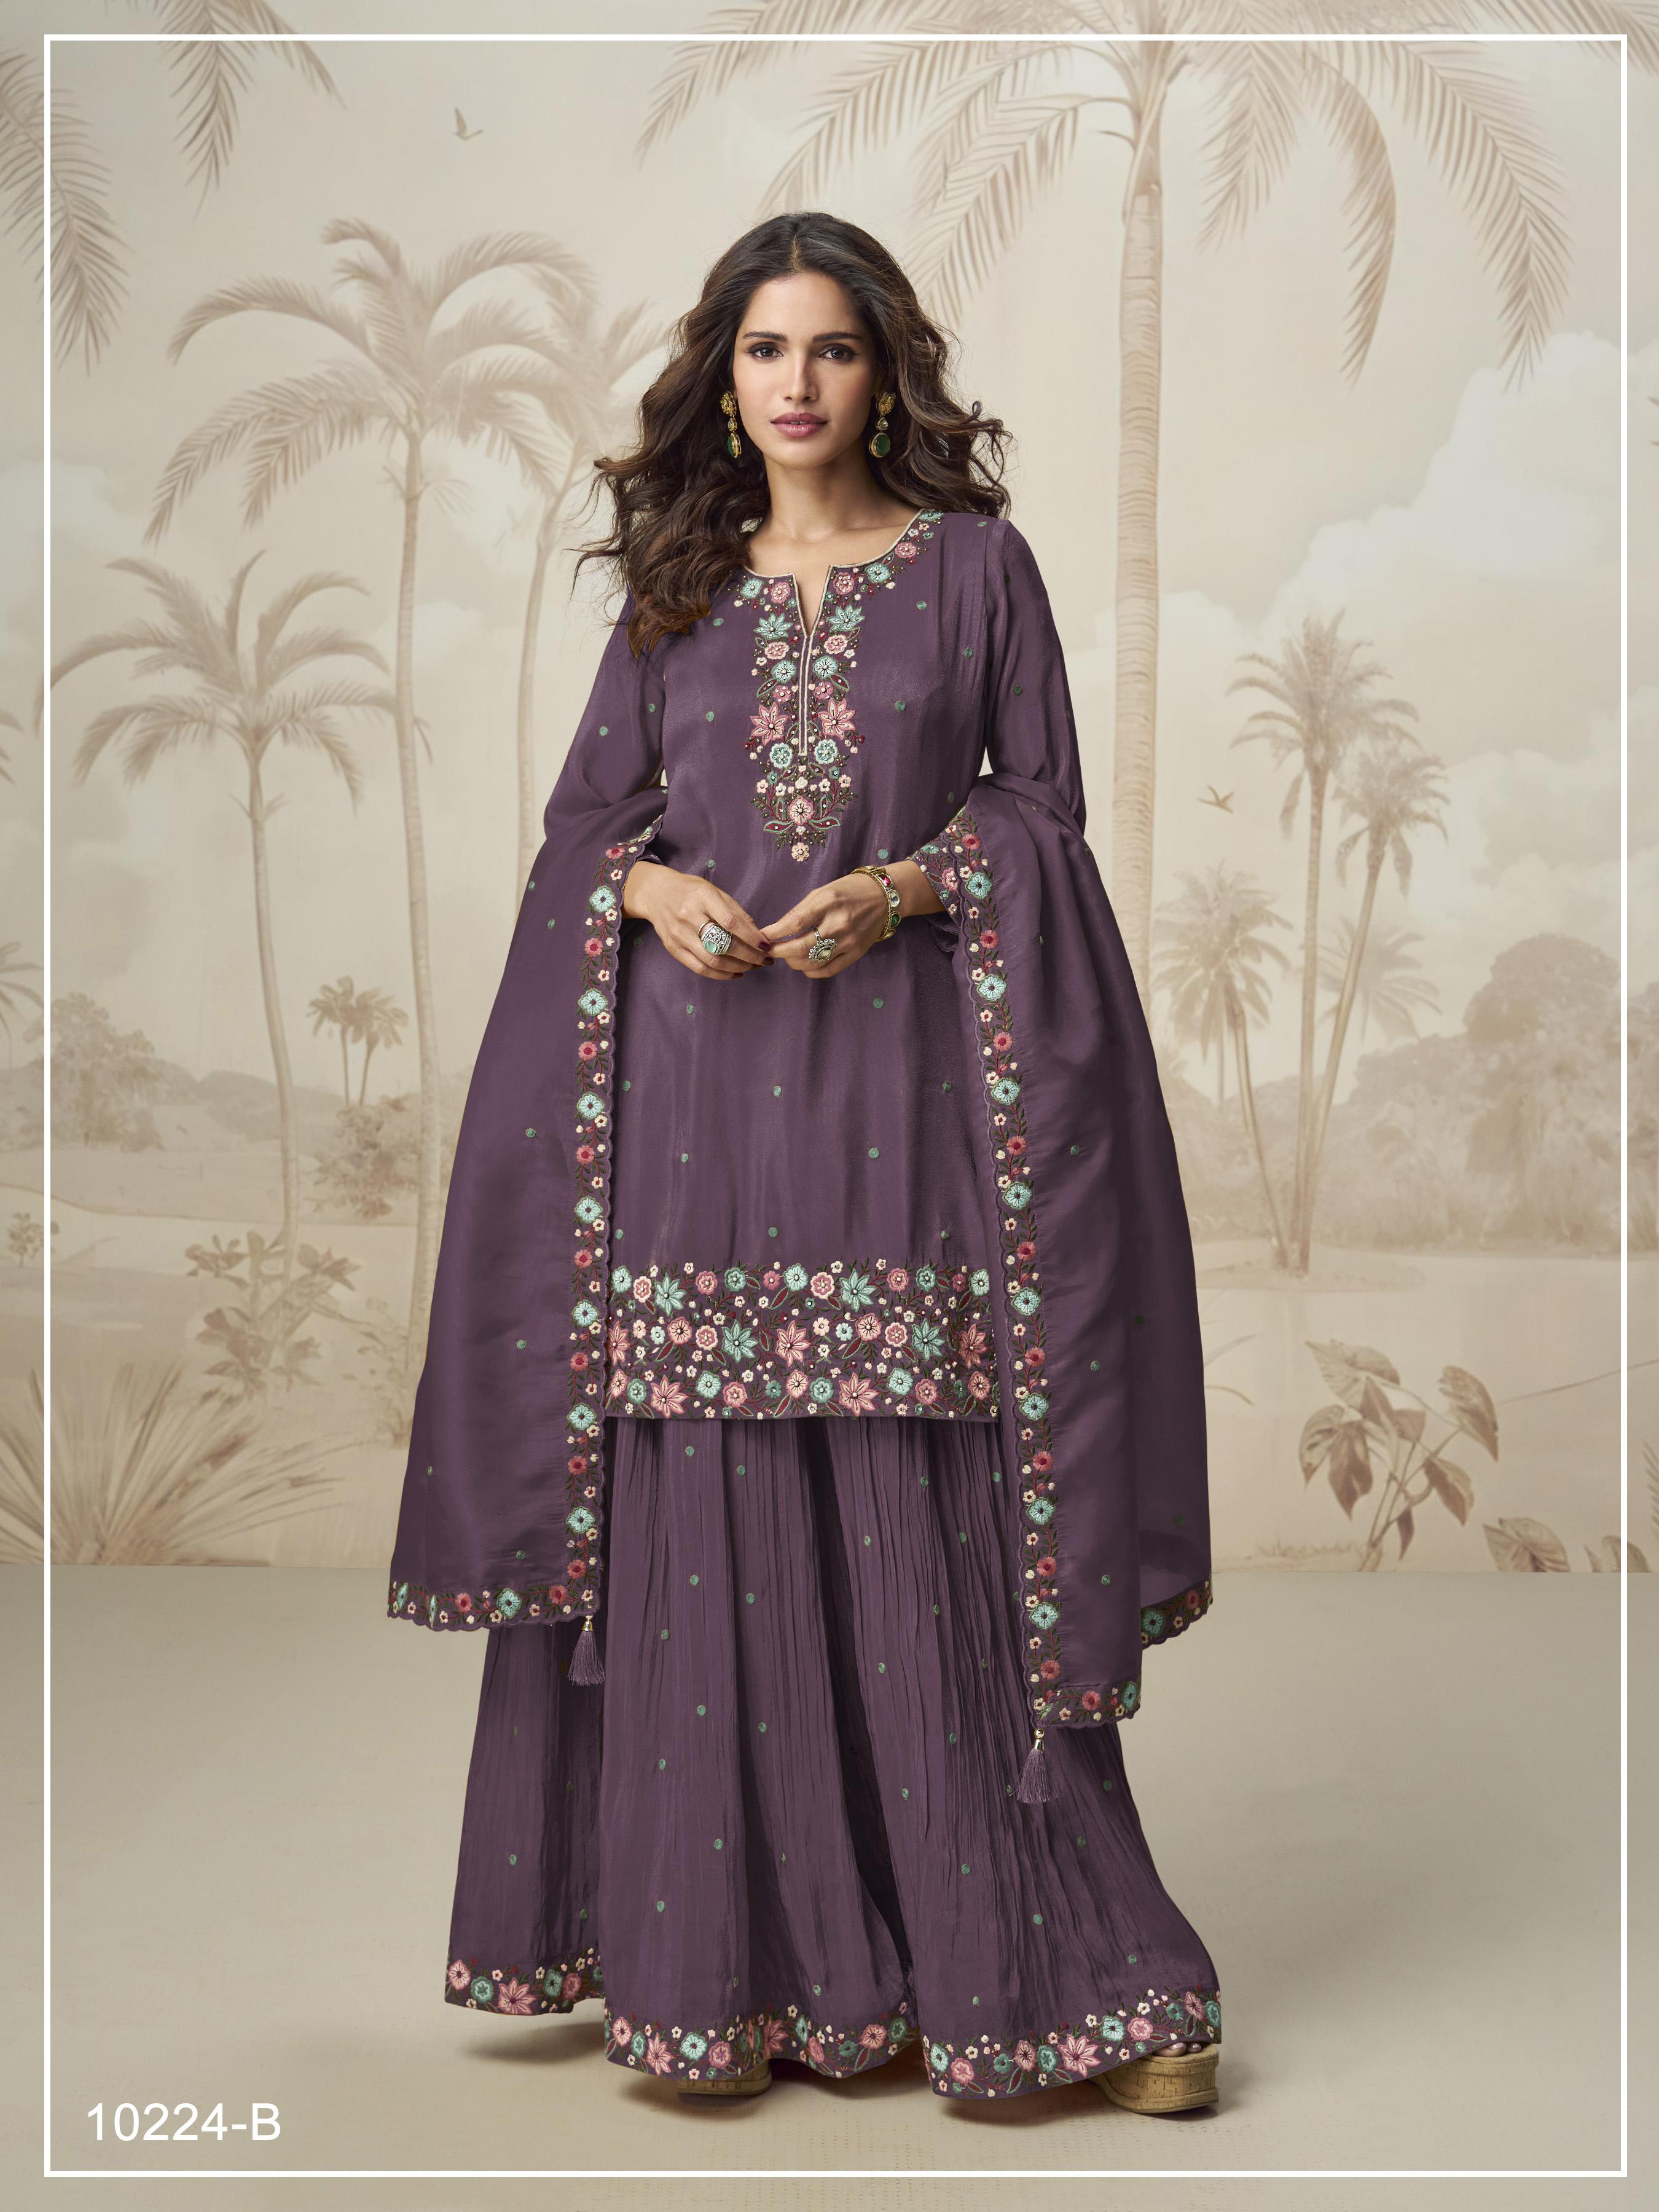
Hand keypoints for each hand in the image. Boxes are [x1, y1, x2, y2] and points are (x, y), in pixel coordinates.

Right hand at [623, 861, 772, 979]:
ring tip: (753, 967)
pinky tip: (736, 973)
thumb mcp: (714, 891)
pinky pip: (700, 968)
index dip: (750, 936)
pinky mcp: (673, 949)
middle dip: (749, 956)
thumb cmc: (691, 891)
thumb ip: (735, 911)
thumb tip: (757, 934)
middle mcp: (688, 916)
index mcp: (702, 898)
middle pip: (723, 944)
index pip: (730, 922)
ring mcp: (679, 935)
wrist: (657, 894)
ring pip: (713, 960)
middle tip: (764, 960)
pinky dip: (721, 974)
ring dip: (738, 967)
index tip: (766, 945)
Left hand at [757, 872, 891, 978]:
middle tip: (769, 951)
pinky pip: (828, 970)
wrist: (884, 897)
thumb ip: (800, 911)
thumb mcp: (822, 892)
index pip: (795, 923)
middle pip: (801, 947)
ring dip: (793, 962)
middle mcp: (838, 923)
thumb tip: (776, 930)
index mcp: (828, 902)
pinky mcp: (855, 953)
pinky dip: (810, 971)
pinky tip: (804, 964)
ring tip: (787, 956)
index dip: (774, 933)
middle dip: (779, 952)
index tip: (762, 937)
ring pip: (812, 962)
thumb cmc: (848, 891)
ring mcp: (848, 941)